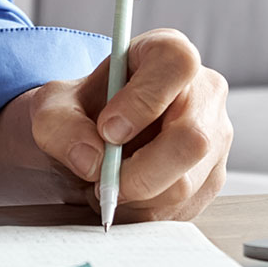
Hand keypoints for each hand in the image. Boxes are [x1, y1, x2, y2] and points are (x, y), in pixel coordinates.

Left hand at [0, 28, 231, 220]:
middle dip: (138, 172)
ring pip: (185, 183)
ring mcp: (215, 138)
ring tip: (104, 185)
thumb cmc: (80, 113)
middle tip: (101, 181)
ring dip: (134, 198)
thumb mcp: (52, 109)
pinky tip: (124, 196)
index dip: (143, 100)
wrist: (89, 142)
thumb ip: (62, 127)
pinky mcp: (210, 179)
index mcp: (168, 54)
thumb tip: (91, 159)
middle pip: (192, 138)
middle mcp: (204, 92)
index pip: (176, 66)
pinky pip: (181, 209)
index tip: (107, 129)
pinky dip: (142, 212)